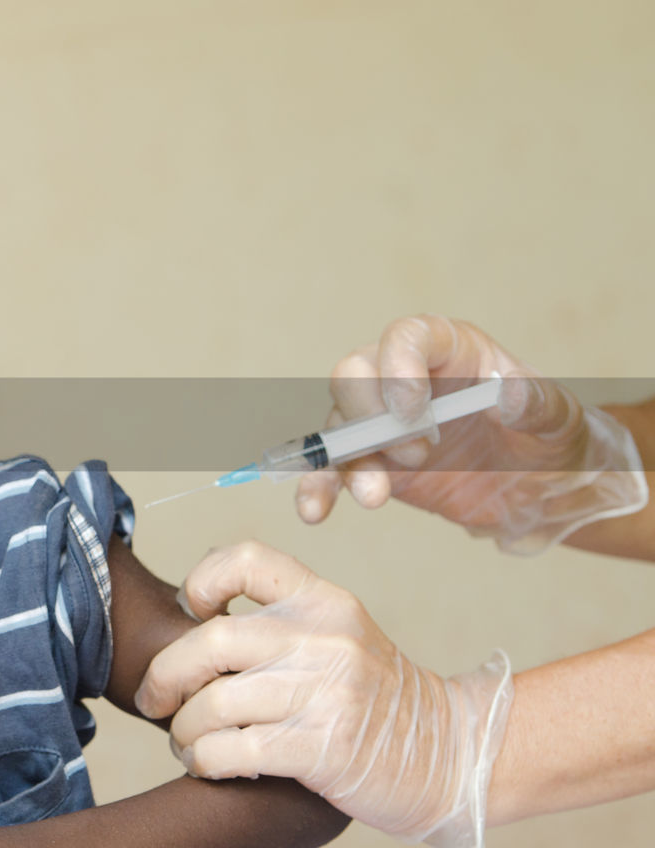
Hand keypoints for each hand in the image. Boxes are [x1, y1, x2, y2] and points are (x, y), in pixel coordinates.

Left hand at [134, 541, 512, 846]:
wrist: (449, 754)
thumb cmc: (377, 699)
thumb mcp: (340, 637)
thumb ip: (280, 624)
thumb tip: (195, 623)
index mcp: (325, 602)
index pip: (247, 559)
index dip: (203, 579)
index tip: (191, 612)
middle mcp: (324, 640)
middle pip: (210, 641)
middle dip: (166, 675)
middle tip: (156, 698)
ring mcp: (324, 695)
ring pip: (213, 704)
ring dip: (183, 730)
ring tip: (186, 741)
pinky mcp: (320, 750)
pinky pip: (232, 752)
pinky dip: (205, 761)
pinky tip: (208, 764)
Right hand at [299, 314, 645, 552]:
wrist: (539, 490)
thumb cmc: (549, 439)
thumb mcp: (560, 420)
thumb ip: (538, 404)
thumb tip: (509, 393)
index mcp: (449, 350)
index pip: (407, 336)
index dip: (397, 364)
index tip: (410, 408)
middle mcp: (404, 378)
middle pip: (355, 374)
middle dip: (371, 414)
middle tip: (416, 454)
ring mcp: (381, 422)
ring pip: (338, 425)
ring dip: (346, 460)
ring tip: (375, 497)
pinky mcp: (371, 463)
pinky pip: (333, 469)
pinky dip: (320, 488)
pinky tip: (315, 511)